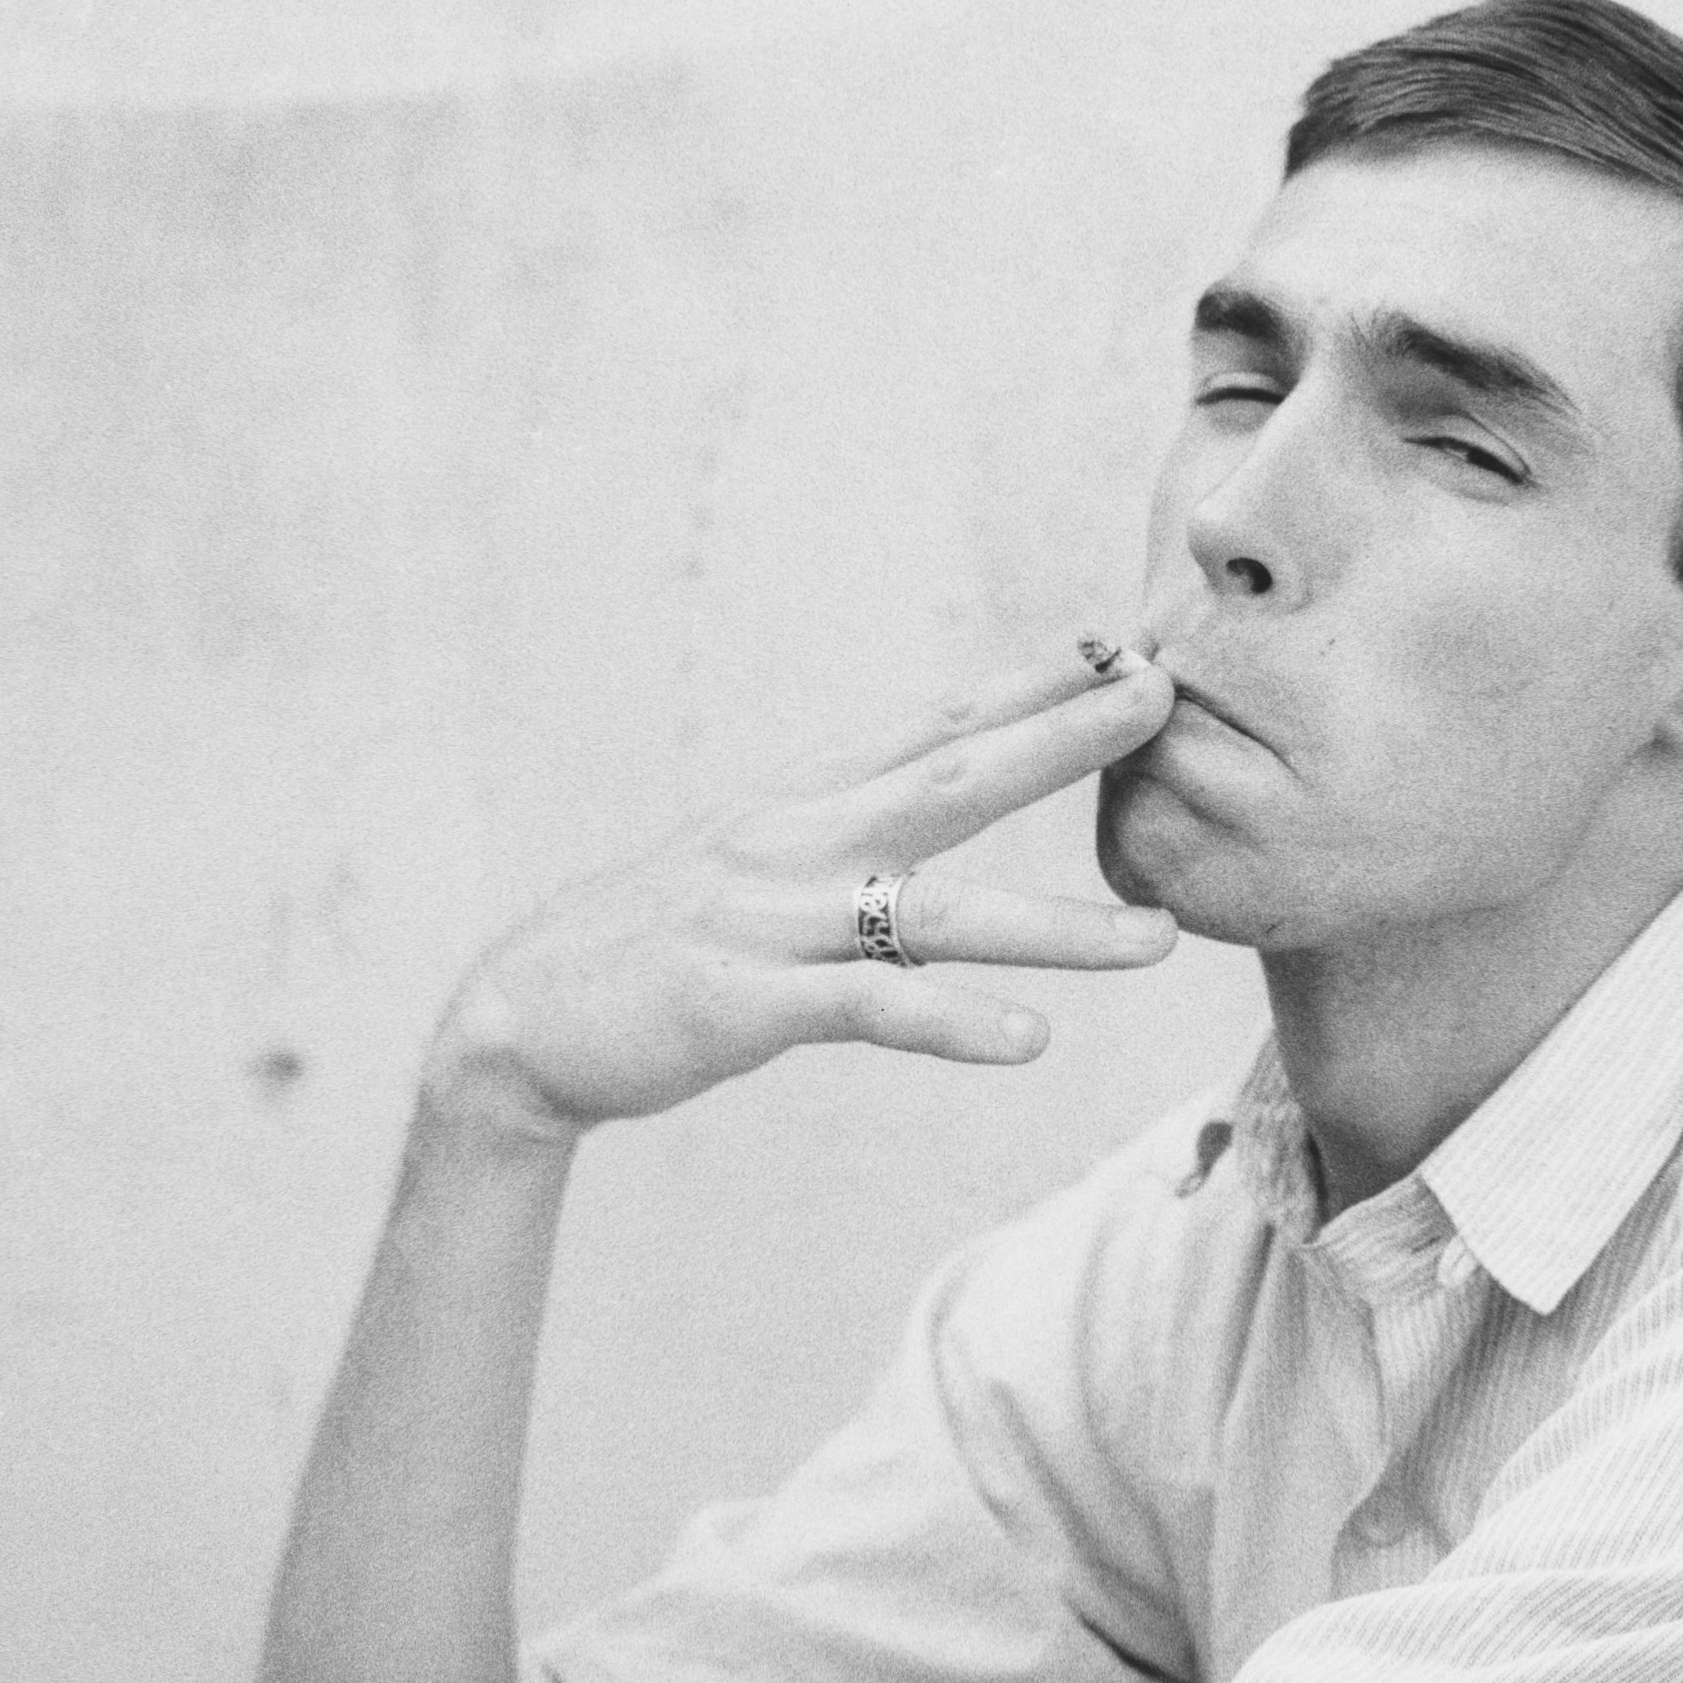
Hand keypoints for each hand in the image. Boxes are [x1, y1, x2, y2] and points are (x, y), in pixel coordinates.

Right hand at [422, 644, 1178, 1141]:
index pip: (936, 723)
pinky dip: (952, 1022)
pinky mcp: (744, 1002)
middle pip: (954, 776)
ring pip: (939, 910)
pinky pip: (868, 1008)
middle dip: (1064, 737)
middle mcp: (799, 841)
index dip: (1031, 681)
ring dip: (1058, 927)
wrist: (520, 1017)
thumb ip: (848, 825)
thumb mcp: (758, 860)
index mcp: (804, 800)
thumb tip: (942, 786)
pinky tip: (1029, 1040)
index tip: (1121, 641)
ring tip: (1158, 942)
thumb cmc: (660, 940)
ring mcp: (774, 920)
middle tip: (1163, 696)